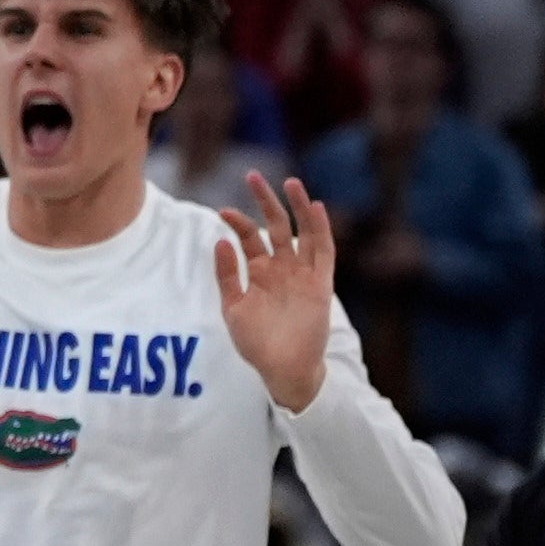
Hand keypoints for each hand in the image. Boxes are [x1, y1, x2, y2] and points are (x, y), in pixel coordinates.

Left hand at [215, 175, 340, 408]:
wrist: (283, 369)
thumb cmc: (256, 344)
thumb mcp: (233, 309)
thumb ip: (227, 276)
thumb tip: (220, 241)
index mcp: (260, 273)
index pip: (250, 239)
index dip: (238, 223)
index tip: (223, 211)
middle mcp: (282, 269)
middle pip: (277, 226)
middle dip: (266, 201)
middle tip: (253, 176)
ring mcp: (302, 274)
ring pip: (303, 233)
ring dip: (298, 208)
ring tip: (291, 183)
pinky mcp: (321, 284)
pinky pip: (324, 252)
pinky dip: (321, 230)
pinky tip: (315, 208)